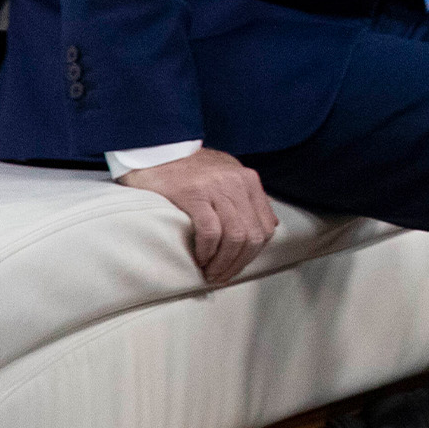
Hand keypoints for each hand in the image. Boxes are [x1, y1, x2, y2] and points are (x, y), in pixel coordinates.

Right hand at [121, 149, 278, 284]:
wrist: (159, 151)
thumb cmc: (192, 170)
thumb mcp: (229, 176)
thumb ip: (249, 199)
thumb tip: (270, 226)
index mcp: (249, 181)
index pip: (265, 227)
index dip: (253, 254)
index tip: (237, 267)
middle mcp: (238, 184)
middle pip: (252, 235)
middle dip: (239, 262)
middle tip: (222, 276)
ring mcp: (217, 189)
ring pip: (235, 236)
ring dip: (223, 262)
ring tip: (210, 272)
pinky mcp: (194, 195)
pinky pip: (211, 231)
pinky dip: (208, 251)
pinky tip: (200, 258)